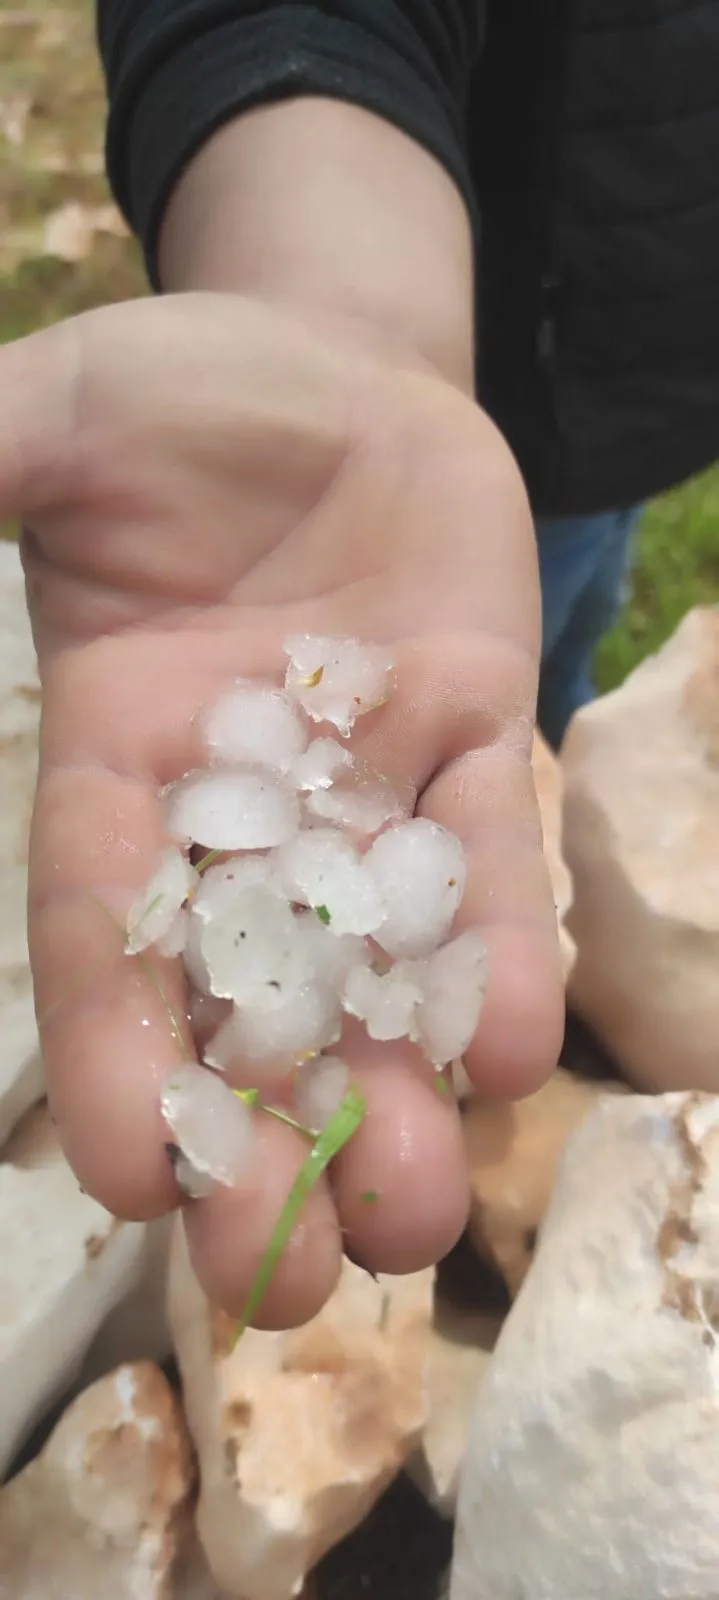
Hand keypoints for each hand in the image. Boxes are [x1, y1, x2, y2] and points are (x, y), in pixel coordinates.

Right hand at [1, 292, 562, 1324]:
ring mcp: (367, 789)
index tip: (122, 1180)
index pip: (106, 928)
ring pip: (376, 972)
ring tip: (414, 1222)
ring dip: (395, 1099)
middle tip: (286, 1280)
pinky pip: (488, 869)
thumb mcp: (60, 417)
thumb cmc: (184, 394)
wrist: (340, 375)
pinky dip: (498, 957)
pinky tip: (508, 1050)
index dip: (111, 1053)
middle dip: (262, 1140)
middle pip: (244, 1002)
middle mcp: (244, 807)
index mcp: (119, 757)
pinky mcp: (471, 751)